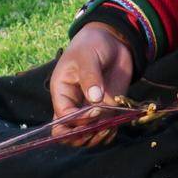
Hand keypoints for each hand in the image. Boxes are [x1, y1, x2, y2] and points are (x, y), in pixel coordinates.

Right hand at [50, 23, 136, 145]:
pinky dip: (109, 134)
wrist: (112, 40)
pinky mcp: (105, 110)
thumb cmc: (93, 44)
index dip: (78, 120)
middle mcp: (73, 104)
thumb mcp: (88, 56)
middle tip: (100, 128)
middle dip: (83, 136)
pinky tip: (116, 126)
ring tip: (111, 127)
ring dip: (97, 137)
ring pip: (85, 136)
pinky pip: (102, 130)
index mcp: (62, 91)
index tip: (96, 111)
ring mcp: (89, 109)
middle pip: (69, 133)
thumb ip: (90, 76)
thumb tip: (95, 99)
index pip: (62, 117)